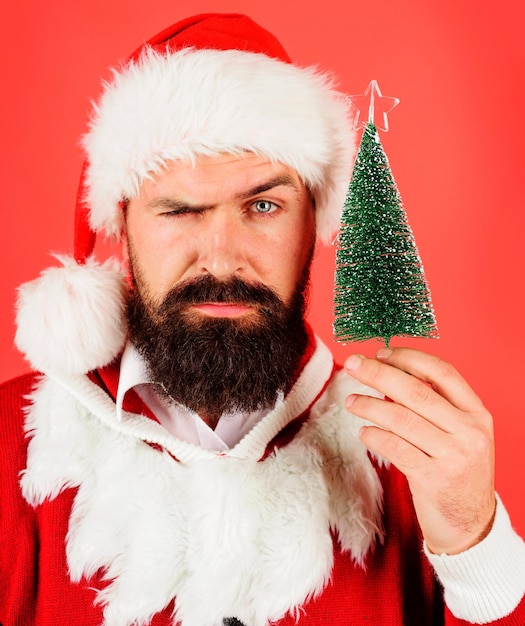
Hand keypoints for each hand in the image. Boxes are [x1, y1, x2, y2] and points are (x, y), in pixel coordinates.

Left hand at [344, 347, 495, 554]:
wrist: (471, 525)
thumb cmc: (457, 471)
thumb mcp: (460, 433)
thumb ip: (436, 405)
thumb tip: (390, 371)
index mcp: (477, 413)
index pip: (442, 372)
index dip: (409, 358)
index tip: (381, 352)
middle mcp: (469, 431)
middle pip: (416, 391)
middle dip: (379, 373)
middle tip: (354, 364)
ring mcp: (453, 456)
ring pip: (401, 418)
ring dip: (370, 405)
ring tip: (352, 401)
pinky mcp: (433, 479)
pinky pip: (394, 447)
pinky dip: (374, 436)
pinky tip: (364, 433)